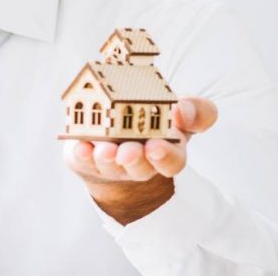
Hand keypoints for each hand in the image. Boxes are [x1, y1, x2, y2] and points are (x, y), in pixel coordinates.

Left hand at [61, 96, 218, 224]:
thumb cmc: (159, 122)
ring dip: (107, 158)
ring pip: (110, 166)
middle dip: (134, 159)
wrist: (126, 135)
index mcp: (168, 153)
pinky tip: (81, 147)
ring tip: (104, 149)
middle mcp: (140, 164)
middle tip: (129, 150)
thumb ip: (196, 110)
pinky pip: (84, 161)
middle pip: (140, 168)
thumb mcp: (182, 114)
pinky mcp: (89, 160)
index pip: (172, 162)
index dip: (165, 157)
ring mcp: (113, 165)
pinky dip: (82, 154)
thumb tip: (182, 109)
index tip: (156, 146)